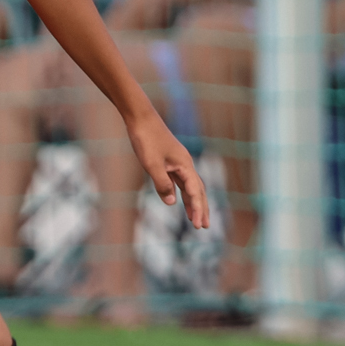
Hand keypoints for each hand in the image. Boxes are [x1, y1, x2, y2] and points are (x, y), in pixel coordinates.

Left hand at [126, 110, 209, 229]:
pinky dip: (181, 193)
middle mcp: (185, 164)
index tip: (199, 225)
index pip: (195, 192)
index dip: (198, 209)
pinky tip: (178, 201)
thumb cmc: (146, 139)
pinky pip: (179, 181)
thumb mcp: (152, 164)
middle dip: (201, 209)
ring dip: (193, 202)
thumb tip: (172, 203)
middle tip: (204, 227)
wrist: (140, 118)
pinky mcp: (168, 161)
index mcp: (185, 165)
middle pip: (197, 190)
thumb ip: (162, 184)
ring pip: (189, 186)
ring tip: (195, 219)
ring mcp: (177, 162)